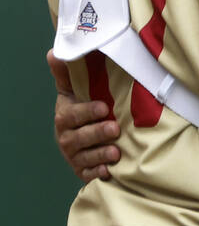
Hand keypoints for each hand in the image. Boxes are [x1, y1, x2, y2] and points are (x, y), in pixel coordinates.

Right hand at [48, 49, 120, 180]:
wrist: (86, 135)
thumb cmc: (83, 108)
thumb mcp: (74, 90)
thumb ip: (67, 73)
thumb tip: (55, 51)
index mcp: (65, 117)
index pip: (71, 115)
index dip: (86, 112)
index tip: (104, 107)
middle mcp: (67, 137)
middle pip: (77, 138)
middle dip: (96, 133)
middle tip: (115, 128)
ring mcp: (74, 155)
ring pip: (84, 157)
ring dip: (100, 154)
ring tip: (116, 152)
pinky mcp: (83, 170)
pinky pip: (87, 174)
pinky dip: (97, 173)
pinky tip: (108, 171)